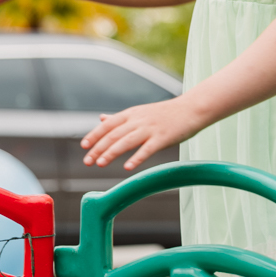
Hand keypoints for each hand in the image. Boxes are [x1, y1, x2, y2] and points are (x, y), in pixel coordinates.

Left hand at [80, 97, 200, 170]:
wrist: (191, 109)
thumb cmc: (166, 113)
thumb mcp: (140, 112)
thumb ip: (121, 118)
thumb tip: (101, 119)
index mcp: (132, 114)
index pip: (109, 124)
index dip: (95, 134)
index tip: (84, 146)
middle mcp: (139, 120)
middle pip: (114, 134)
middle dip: (98, 147)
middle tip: (87, 161)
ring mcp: (151, 128)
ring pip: (127, 140)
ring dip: (112, 152)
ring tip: (100, 163)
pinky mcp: (163, 137)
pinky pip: (147, 149)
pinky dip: (136, 158)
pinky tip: (127, 167)